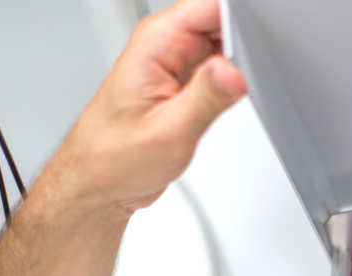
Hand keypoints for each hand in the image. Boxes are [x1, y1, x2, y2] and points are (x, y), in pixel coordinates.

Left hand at [44, 0, 246, 214]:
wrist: (99, 182)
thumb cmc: (114, 159)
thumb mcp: (168, 133)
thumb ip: (206, 98)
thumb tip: (234, 71)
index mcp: (156, 42)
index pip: (210, 4)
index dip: (240, 20)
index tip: (252, 50)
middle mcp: (164, 44)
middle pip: (222, 18)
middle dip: (244, 44)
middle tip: (238, 84)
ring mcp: (175, 59)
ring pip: (225, 41)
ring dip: (237, 64)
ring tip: (221, 99)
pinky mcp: (184, 78)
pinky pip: (218, 63)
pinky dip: (230, 79)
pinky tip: (220, 103)